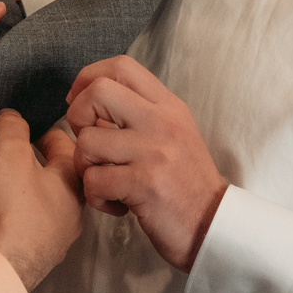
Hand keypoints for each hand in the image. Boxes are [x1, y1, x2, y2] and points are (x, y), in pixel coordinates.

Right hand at [0, 109, 82, 291]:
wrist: (5, 262)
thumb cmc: (15, 209)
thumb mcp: (10, 152)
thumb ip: (12, 128)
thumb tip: (10, 117)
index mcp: (74, 179)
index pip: (65, 144)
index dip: (43, 130)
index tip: (28, 128)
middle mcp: (74, 209)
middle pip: (59, 175)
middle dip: (39, 162)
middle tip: (17, 153)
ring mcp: (60, 235)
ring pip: (49, 203)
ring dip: (32, 191)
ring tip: (8, 183)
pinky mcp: (41, 254)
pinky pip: (36, 226)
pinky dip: (24, 215)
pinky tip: (7, 214)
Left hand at [65, 56, 226, 273]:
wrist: (214, 226)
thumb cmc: (185, 183)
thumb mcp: (171, 135)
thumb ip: (137, 115)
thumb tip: (88, 101)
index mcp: (168, 106)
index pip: (121, 66)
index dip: (87, 79)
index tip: (79, 102)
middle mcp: (162, 122)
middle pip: (97, 92)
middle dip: (78, 117)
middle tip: (90, 144)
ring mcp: (154, 152)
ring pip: (87, 142)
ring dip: (86, 168)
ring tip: (107, 182)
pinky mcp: (144, 184)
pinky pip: (93, 181)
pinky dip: (97, 198)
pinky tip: (117, 204)